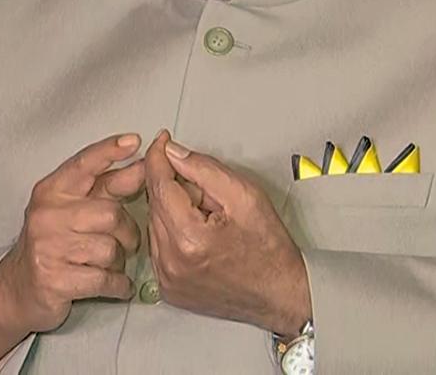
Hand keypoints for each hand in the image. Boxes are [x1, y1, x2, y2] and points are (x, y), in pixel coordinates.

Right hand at [0, 133, 144, 371]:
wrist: (17, 288)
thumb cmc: (52, 243)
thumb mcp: (70, 209)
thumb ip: (105, 188)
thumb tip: (142, 166)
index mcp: (51, 191)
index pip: (84, 163)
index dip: (110, 150)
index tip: (134, 141)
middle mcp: (47, 215)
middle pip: (111, 213)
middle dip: (127, 231)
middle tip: (126, 241)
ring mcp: (48, 247)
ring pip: (110, 249)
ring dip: (119, 261)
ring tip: (110, 264)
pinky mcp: (55, 280)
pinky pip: (105, 279)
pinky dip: (119, 285)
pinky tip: (117, 284)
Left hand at [144, 129, 310, 337]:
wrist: (281, 293)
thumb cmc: (270, 249)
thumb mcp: (245, 195)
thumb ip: (204, 169)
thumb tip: (173, 153)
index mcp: (189, 239)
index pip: (159, 186)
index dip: (158, 158)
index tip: (161, 142)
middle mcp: (171, 263)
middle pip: (155, 204)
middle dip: (175, 186)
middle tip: (206, 191)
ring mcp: (168, 279)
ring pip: (155, 224)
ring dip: (174, 210)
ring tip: (208, 217)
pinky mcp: (168, 289)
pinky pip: (158, 246)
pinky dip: (173, 232)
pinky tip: (200, 234)